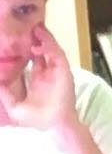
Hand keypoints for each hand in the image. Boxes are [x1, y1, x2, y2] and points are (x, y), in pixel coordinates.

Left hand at [0, 23, 78, 139]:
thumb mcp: (13, 105)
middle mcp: (48, 74)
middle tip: (29, 28)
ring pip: (52, 50)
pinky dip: (50, 48)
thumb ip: (4, 92)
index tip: (19, 40)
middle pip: (43, 51)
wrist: (53, 126)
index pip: (34, 59)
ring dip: (45, 39)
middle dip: (37, 40)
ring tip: (36, 28)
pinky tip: (39, 44)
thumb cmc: (37, 119)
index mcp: (38, 79)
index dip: (28, 49)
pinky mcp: (64, 72)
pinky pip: (58, 56)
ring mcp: (57, 72)